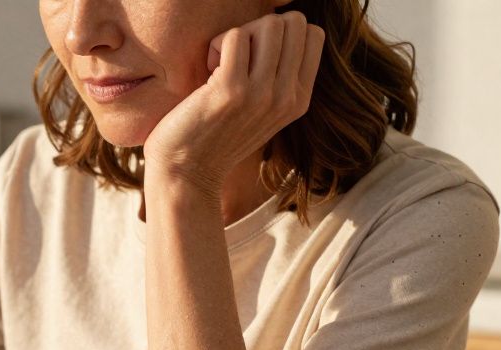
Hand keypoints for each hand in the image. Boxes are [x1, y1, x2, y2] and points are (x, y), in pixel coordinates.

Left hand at [142, 11, 323, 190]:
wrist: (187, 174)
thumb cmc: (216, 136)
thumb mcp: (263, 110)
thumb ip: (280, 77)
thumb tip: (282, 28)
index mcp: (300, 99)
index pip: (313, 35)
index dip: (282, 33)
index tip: (257, 58)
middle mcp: (287, 97)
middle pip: (293, 23)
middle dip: (261, 29)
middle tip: (237, 58)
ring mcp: (261, 94)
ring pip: (269, 25)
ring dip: (240, 35)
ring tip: (223, 64)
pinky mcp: (231, 90)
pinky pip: (235, 36)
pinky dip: (216, 44)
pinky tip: (208, 71)